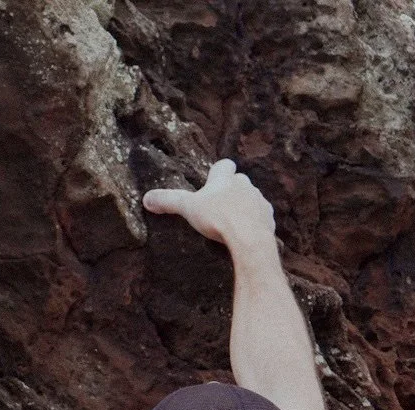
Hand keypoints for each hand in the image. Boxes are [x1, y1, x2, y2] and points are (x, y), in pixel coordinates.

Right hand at [143, 159, 276, 254]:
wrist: (249, 238)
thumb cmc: (218, 219)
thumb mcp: (188, 209)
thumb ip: (169, 201)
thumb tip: (146, 199)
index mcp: (225, 179)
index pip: (224, 165)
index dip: (219, 172)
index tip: (213, 182)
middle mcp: (244, 184)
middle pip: (239, 181)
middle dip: (231, 191)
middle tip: (220, 206)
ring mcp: (259, 200)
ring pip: (251, 198)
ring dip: (244, 207)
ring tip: (234, 223)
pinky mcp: (268, 218)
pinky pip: (261, 216)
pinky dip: (255, 222)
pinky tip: (248, 234)